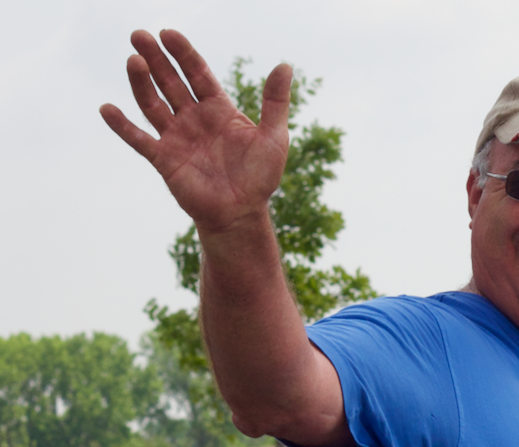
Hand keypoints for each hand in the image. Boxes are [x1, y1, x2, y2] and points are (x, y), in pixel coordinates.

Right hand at [100, 30, 291, 233]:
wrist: (242, 214)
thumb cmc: (260, 177)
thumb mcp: (274, 138)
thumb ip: (276, 103)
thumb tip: (285, 65)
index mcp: (218, 109)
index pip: (197, 73)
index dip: (183, 53)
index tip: (168, 33)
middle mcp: (194, 118)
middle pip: (170, 82)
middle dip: (155, 59)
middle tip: (139, 34)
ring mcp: (176, 137)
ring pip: (153, 104)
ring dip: (141, 83)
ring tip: (132, 60)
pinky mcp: (164, 160)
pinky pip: (139, 140)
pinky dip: (122, 126)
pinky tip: (106, 108)